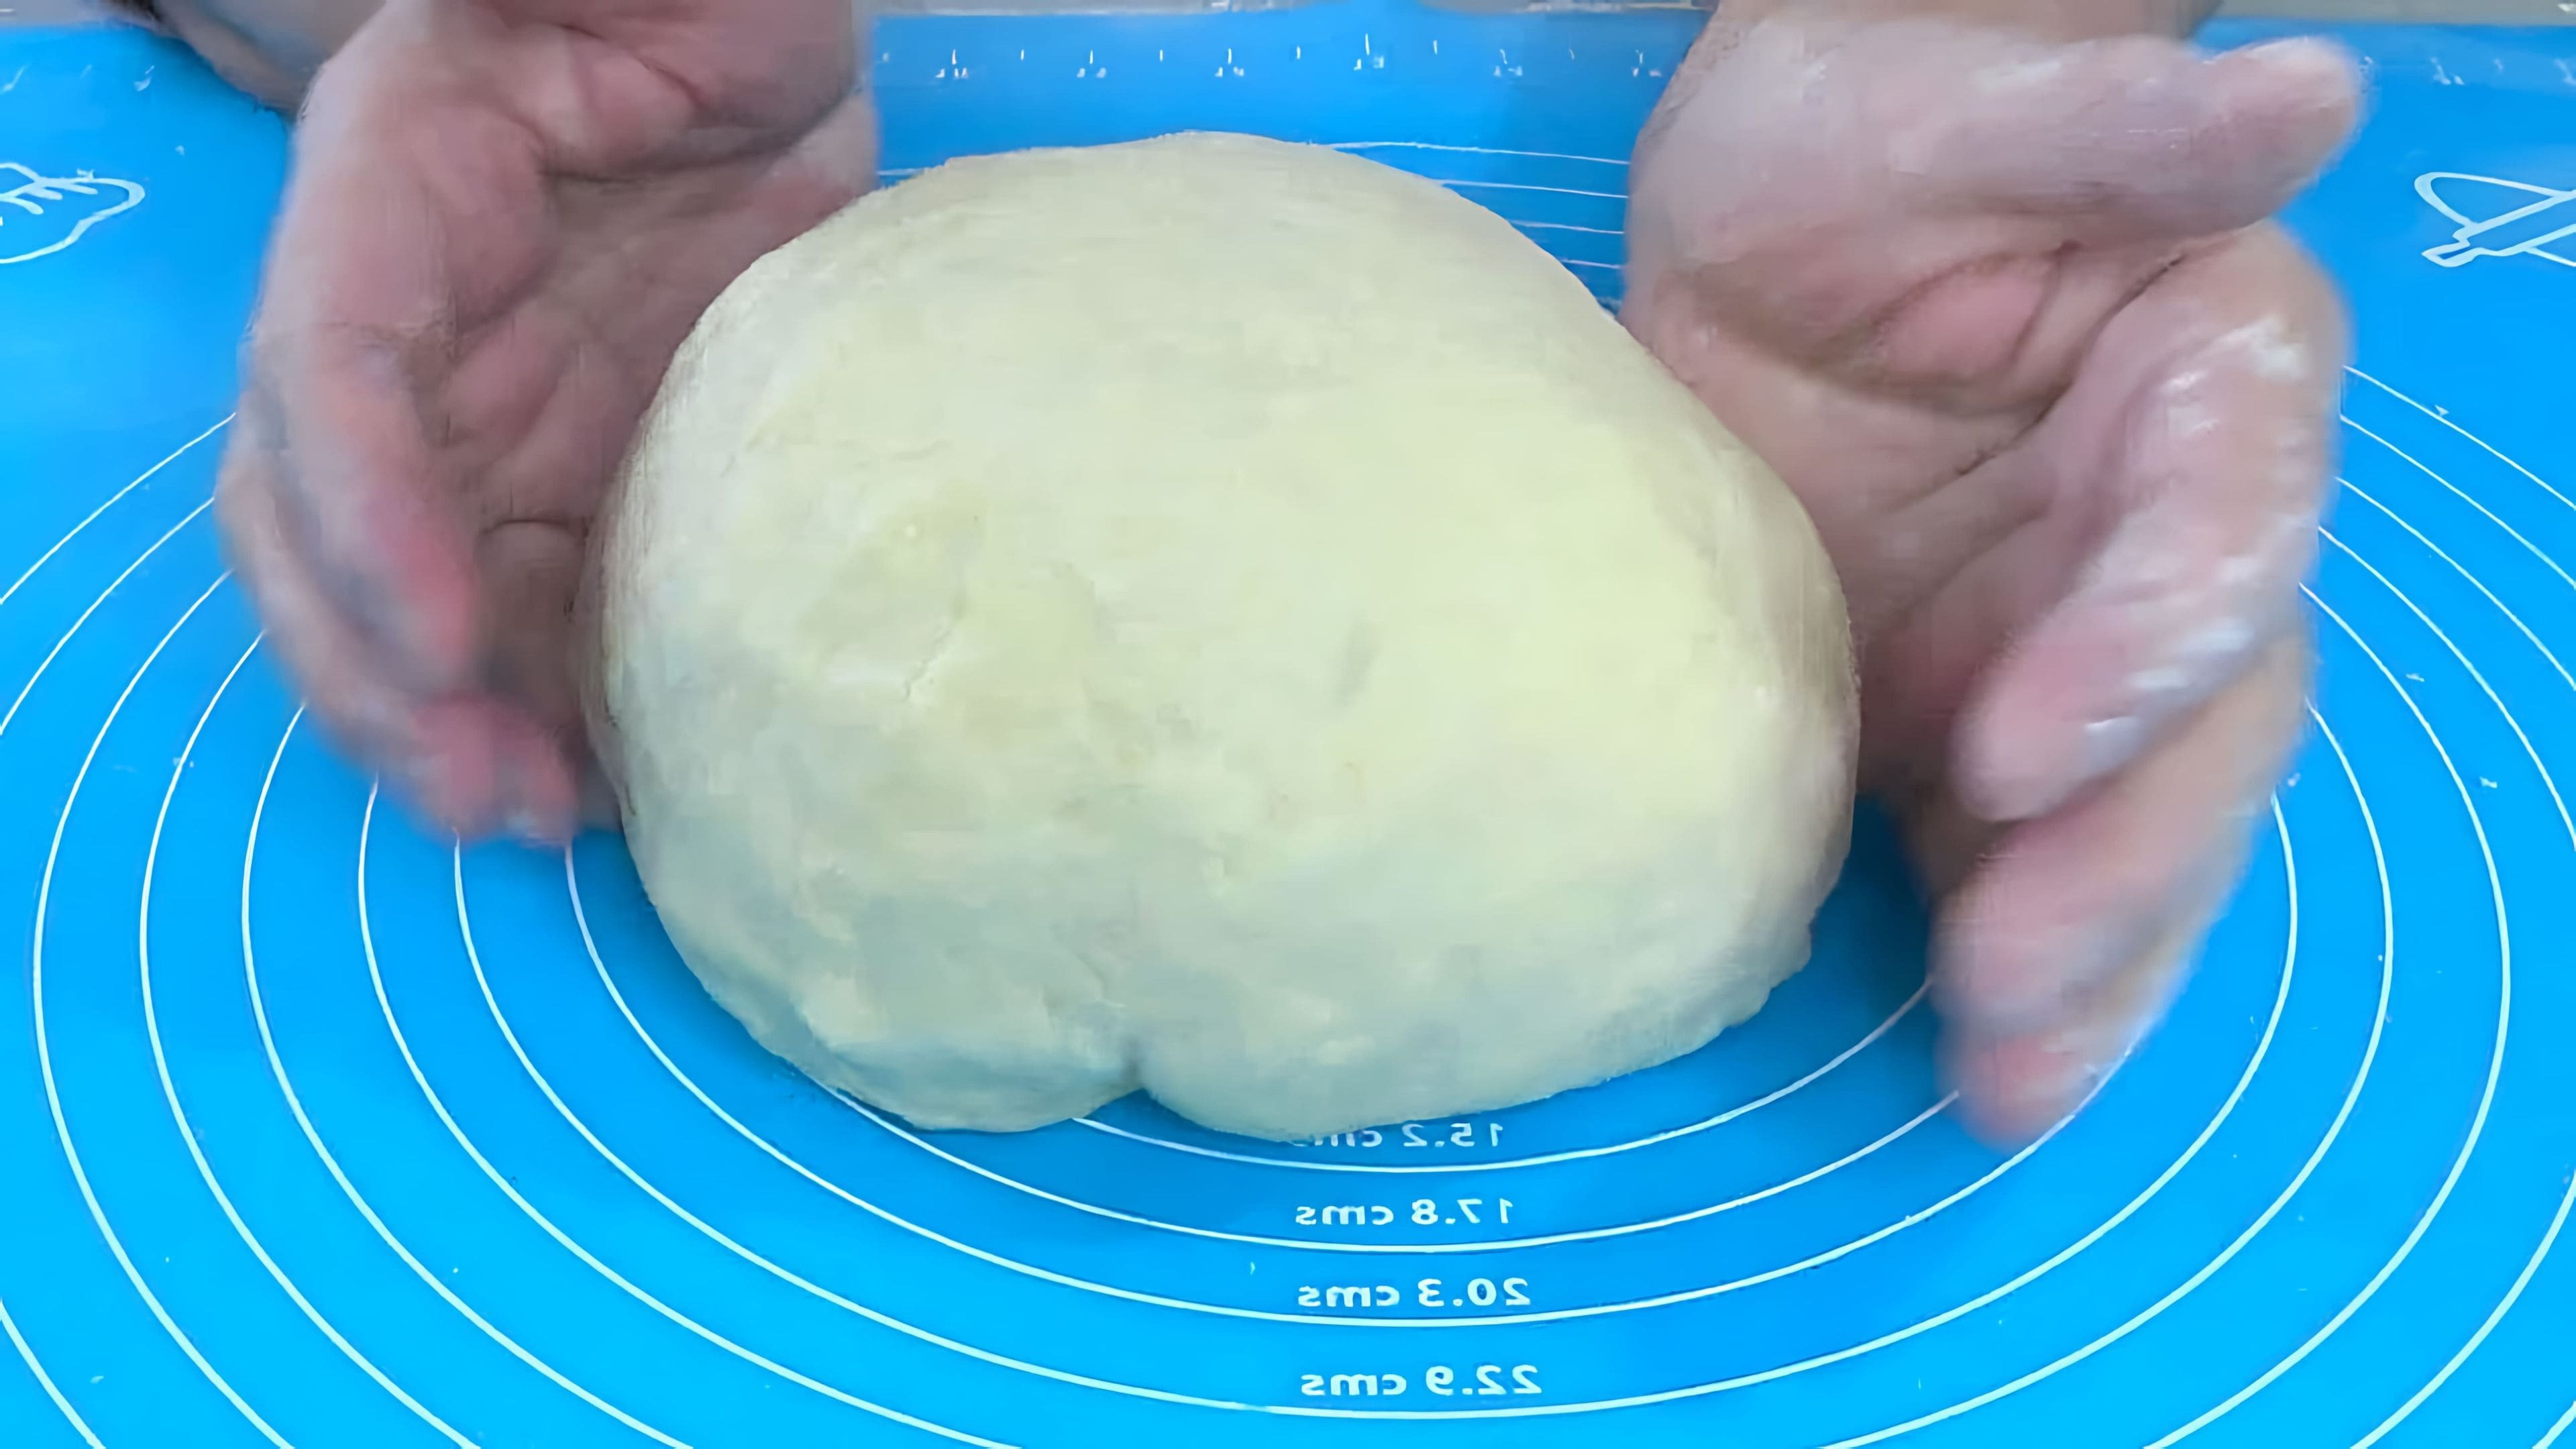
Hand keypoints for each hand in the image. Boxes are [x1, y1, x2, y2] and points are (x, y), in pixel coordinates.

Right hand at [215, 0, 874, 840]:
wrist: (765, 35)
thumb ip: (580, 25)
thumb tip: (572, 57)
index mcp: (392, 187)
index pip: (331, 373)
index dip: (367, 514)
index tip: (449, 642)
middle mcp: (415, 324)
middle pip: (333, 525)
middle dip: (383, 677)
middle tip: (485, 798)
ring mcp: (494, 408)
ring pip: (424, 596)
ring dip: (458, 727)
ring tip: (540, 824)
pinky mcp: (586, 468)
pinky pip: (541, 605)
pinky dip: (558, 705)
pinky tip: (615, 789)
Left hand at [1622, 10, 2358, 1136]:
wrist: (1757, 204)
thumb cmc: (1863, 119)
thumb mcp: (1957, 103)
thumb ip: (2114, 121)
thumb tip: (2298, 93)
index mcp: (2206, 380)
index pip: (2220, 530)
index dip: (2144, 649)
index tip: (2017, 750)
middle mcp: (2168, 535)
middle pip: (2206, 725)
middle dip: (2122, 870)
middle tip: (2011, 997)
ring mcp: (2071, 639)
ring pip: (2131, 825)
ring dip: (2090, 968)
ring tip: (2010, 1090)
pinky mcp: (1964, 708)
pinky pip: (2010, 852)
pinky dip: (2004, 962)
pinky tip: (1975, 1068)